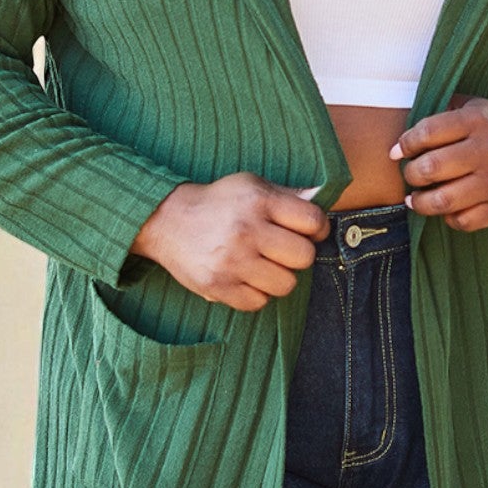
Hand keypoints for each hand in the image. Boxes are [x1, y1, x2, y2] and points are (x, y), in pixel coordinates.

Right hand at [128, 172, 330, 309]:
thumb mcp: (250, 185)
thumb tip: (321, 200)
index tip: (307, 231)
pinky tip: (245, 277)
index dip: (317, 228)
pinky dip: (256, 293)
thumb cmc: (217, 202)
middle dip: (297, 254)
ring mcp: (232, 261)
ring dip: (279, 277)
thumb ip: (287, 195)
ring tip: (262, 264)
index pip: (313, 221)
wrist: (166, 220)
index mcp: (258, 201)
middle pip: (304, 257)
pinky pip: (259, 302)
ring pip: (286, 284)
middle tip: (281, 249)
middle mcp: (246, 230)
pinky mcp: (218, 286)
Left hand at [388, 92, 487, 232]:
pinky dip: (447, 217)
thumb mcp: (476, 109)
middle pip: (431, 167)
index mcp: (477, 121)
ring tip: (415, 198)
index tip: (398, 152)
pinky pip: (461, 221)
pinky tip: (445, 208)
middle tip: (411, 174)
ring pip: (442, 200)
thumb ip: (442, 113)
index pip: (427, 132)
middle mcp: (487, 150)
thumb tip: (402, 140)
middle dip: (410, 174)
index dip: (405, 144)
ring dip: (420, 202)